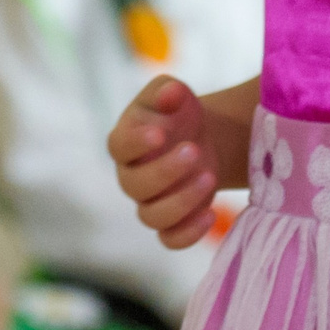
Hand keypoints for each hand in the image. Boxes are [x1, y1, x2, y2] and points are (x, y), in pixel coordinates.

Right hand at [109, 76, 221, 248]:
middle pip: (134, 185)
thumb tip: (170, 92)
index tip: (160, 133)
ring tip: (209, 177)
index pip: (118, 147)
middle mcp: (130, 176)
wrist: (201, 137)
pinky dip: (188, 234)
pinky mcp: (171, 223)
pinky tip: (210, 214)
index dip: (136, 143)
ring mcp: (149, 203)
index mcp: (125, 142)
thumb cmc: (178, 113)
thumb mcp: (174, 93)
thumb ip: (167, 90)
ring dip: (181, 201)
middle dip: (165, 171)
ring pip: (152, 216)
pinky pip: (171, 240)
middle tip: (194, 151)